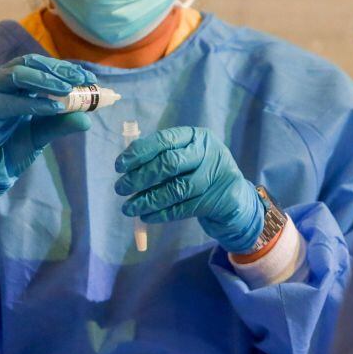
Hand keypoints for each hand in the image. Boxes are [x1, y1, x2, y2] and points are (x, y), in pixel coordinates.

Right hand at [0, 55, 94, 197]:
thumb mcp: (42, 133)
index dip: (65, 69)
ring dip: (45, 80)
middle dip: (58, 70)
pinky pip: (8, 101)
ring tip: (67, 90)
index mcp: (14, 83)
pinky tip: (54, 108)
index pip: (41, 66)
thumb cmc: (11, 148)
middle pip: (30, 63)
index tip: (89, 78)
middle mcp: (0, 81)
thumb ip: (60, 123)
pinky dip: (33, 103)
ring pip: (17, 74)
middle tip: (80, 79)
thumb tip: (87, 119)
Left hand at [114, 126, 264, 252]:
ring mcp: (214, 177)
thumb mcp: (186, 155)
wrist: (232, 194)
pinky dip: (162, 213)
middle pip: (169, 164)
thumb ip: (161, 156)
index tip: (120, 166)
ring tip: (128, 208)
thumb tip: (126, 168)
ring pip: (176, 189)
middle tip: (121, 188)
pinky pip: (183, 208)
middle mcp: (207, 153)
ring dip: (148, 200)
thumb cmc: (199, 170)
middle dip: (140, 177)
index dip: (139, 153)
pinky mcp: (216, 200)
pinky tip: (146, 216)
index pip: (163, 141)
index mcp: (196, 136)